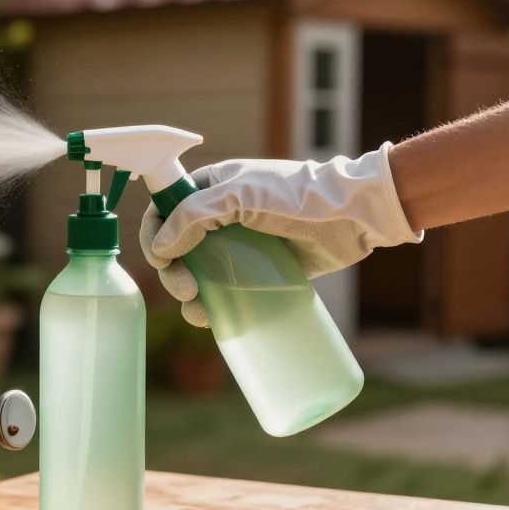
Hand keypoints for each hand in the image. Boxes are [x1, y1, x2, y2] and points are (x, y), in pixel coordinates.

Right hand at [139, 143, 422, 326]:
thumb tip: (163, 247)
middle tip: (188, 290)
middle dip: (172, 273)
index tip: (162, 259)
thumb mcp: (240, 195)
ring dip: (189, 297)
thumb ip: (195, 215)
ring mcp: (239, 247)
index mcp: (209, 189)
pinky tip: (215, 320)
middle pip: (176, 250)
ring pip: (196, 276)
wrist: (354, 215)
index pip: (164, 211)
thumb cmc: (297, 195)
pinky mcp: (259, 272)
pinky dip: (214, 308)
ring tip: (202, 313)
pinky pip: (226, 293)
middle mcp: (219, 217)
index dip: (154, 236)